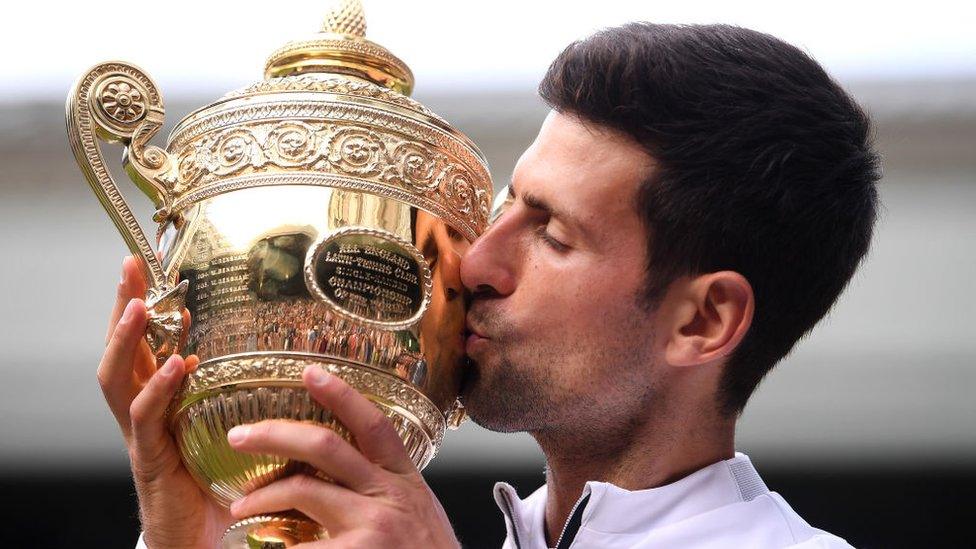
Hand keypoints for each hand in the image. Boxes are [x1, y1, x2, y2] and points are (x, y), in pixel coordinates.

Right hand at [99, 256, 232, 547]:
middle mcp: (144, 413)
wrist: (203, 540)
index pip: (146, 344)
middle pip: (122, 350)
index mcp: (163, 401)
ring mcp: (142, 435)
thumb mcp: (235, 428)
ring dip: (126, 340)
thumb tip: (288, 358)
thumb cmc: (222, 484)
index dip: (143, 306)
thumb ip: (248, 396)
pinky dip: (157, 389)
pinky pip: (145, 419)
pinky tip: (175, 365)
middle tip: (130, 267)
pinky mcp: (151, 460)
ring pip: (118, 379)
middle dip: (123, 306)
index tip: (147, 267)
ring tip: (137, 306)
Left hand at [227, 366, 459, 548]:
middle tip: (239, 436)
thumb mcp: (417, 512)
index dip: (341, 394)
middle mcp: (389, 495)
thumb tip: (342, 473)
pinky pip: (298, 545)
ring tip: (239, 509)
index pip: (373, 424)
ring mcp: (372, 524)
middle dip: (274, 435)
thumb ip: (387, 488)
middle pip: (324, 446)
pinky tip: (263, 547)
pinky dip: (275, 545)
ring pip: (301, 490)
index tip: (310, 372)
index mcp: (404, 480)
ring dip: (261, 497)